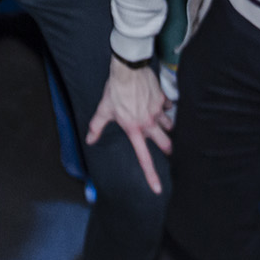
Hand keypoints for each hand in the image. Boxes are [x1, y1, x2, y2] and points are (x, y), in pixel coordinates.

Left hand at [86, 57, 172, 193]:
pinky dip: (165, 107)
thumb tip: (90, 140)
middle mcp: (148, 124)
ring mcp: (158, 112)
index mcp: (134, 130)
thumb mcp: (103, 110)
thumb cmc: (115, 90)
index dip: (151, 175)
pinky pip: (168, 107)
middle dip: (168, 149)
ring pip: (169, 126)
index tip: (158, 188)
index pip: (144, 158)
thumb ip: (97, 127)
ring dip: (166, 127)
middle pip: (166, 144)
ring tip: (161, 123)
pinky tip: (159, 103)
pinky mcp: (163, 99)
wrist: (128, 70)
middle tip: (168, 150)